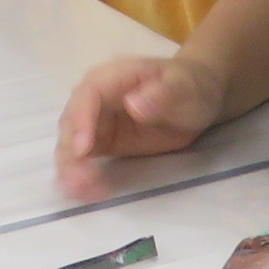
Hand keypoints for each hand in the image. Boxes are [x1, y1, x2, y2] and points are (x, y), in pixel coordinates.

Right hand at [55, 54, 224, 197]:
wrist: (197, 98)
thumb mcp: (182, 88)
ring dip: (71, 167)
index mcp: (114, 76)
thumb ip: (161, 94)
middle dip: (71, 151)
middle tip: (79, 180)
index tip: (83, 148)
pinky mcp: (101, 142)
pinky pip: (83, 159)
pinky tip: (85, 192)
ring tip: (80, 191)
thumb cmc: (188, 87)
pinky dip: (80, 175)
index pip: (87, 95)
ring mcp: (97, 120)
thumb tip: (132, 104)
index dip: (81, 120)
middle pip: (71, 121)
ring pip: (71, 143)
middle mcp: (97, 98)